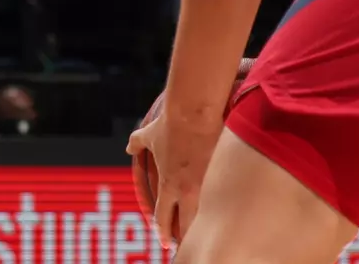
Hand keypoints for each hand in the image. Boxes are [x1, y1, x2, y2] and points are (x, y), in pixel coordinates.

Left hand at [127, 109, 222, 247]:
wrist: (194, 112)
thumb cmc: (170, 124)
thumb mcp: (148, 135)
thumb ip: (137, 143)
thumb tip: (129, 147)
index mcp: (169, 184)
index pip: (163, 217)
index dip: (162, 232)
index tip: (164, 243)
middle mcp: (188, 190)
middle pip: (187, 226)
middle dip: (186, 239)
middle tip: (186, 247)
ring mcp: (208, 184)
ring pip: (207, 216)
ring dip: (205, 226)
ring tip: (208, 235)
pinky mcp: (224, 175)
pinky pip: (225, 197)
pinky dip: (224, 206)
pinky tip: (229, 213)